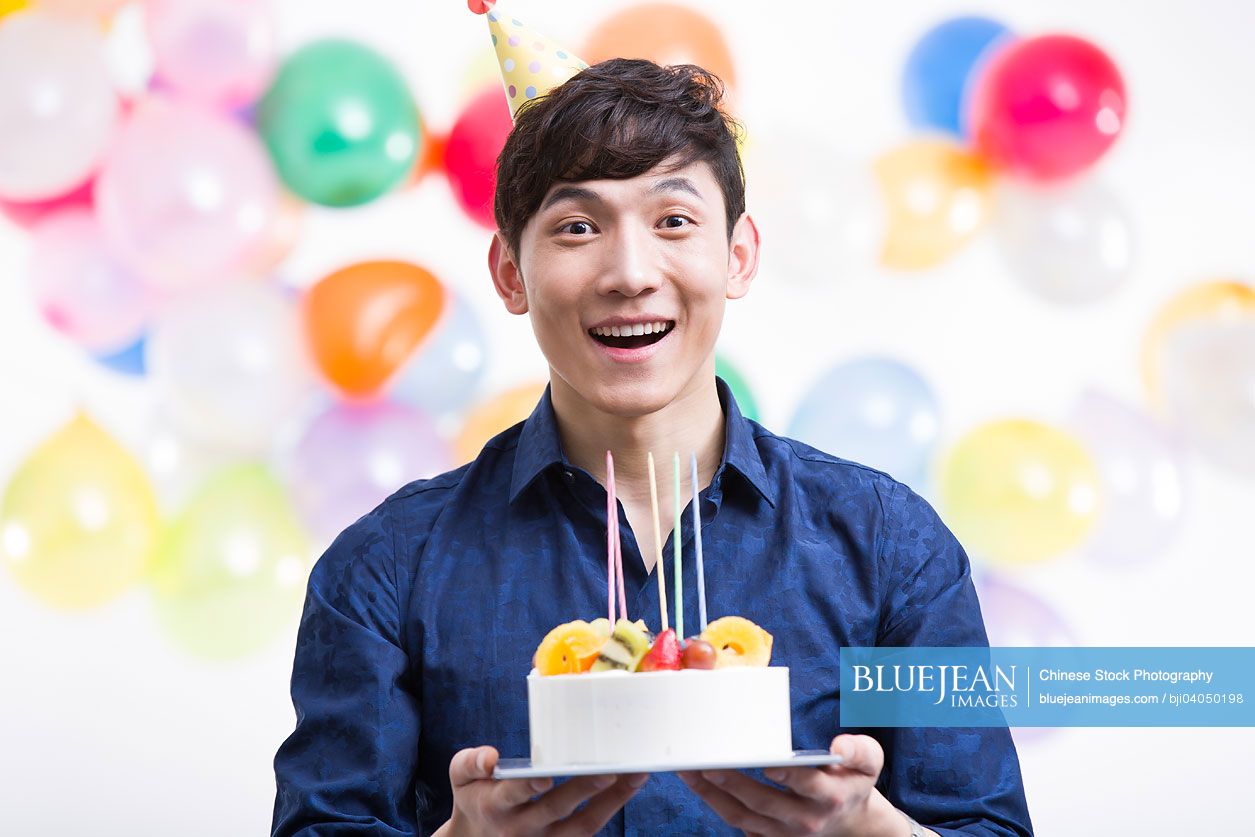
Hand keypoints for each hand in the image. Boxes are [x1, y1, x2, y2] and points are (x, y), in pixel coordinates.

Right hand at [438, 746, 648, 836]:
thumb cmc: (476, 797)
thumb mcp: (461, 778)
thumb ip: (470, 763)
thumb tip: (489, 757)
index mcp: (495, 805)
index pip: (512, 796)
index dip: (528, 787)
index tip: (545, 776)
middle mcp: (522, 827)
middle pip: (557, 810)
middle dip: (584, 789)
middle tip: (611, 768)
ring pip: (583, 826)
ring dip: (613, 800)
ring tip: (637, 773)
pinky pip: (591, 831)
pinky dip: (613, 808)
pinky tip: (631, 785)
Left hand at [677, 734, 907, 836]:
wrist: (850, 820)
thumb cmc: (852, 780)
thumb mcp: (869, 761)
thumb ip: (859, 750)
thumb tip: (838, 747)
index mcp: (829, 796)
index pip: (804, 784)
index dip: (786, 773)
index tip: (766, 760)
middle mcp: (804, 819)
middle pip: (762, 803)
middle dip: (732, 782)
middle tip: (706, 761)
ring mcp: (782, 832)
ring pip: (741, 816)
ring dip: (711, 793)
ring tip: (689, 769)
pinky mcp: (767, 836)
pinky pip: (735, 822)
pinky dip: (713, 801)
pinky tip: (696, 780)